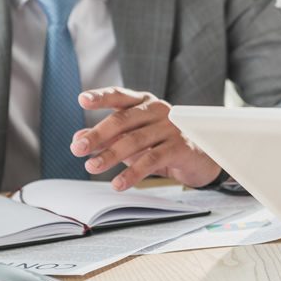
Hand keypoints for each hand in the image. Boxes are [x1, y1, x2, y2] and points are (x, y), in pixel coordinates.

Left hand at [70, 87, 221, 190]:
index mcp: (144, 102)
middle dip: (98, 135)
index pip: (120, 96)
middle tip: (78, 149)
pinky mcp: (180, 147)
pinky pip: (151, 160)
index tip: (82, 100)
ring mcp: (170, 127)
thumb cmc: (163, 143)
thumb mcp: (133, 138)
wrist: (202, 157)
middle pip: (123, 119)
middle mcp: (158, 110)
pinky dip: (132, 173)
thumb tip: (77, 138)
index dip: (101, 97)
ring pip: (134, 141)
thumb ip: (106, 137)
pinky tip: (118, 184)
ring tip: (91, 167)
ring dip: (110, 155)